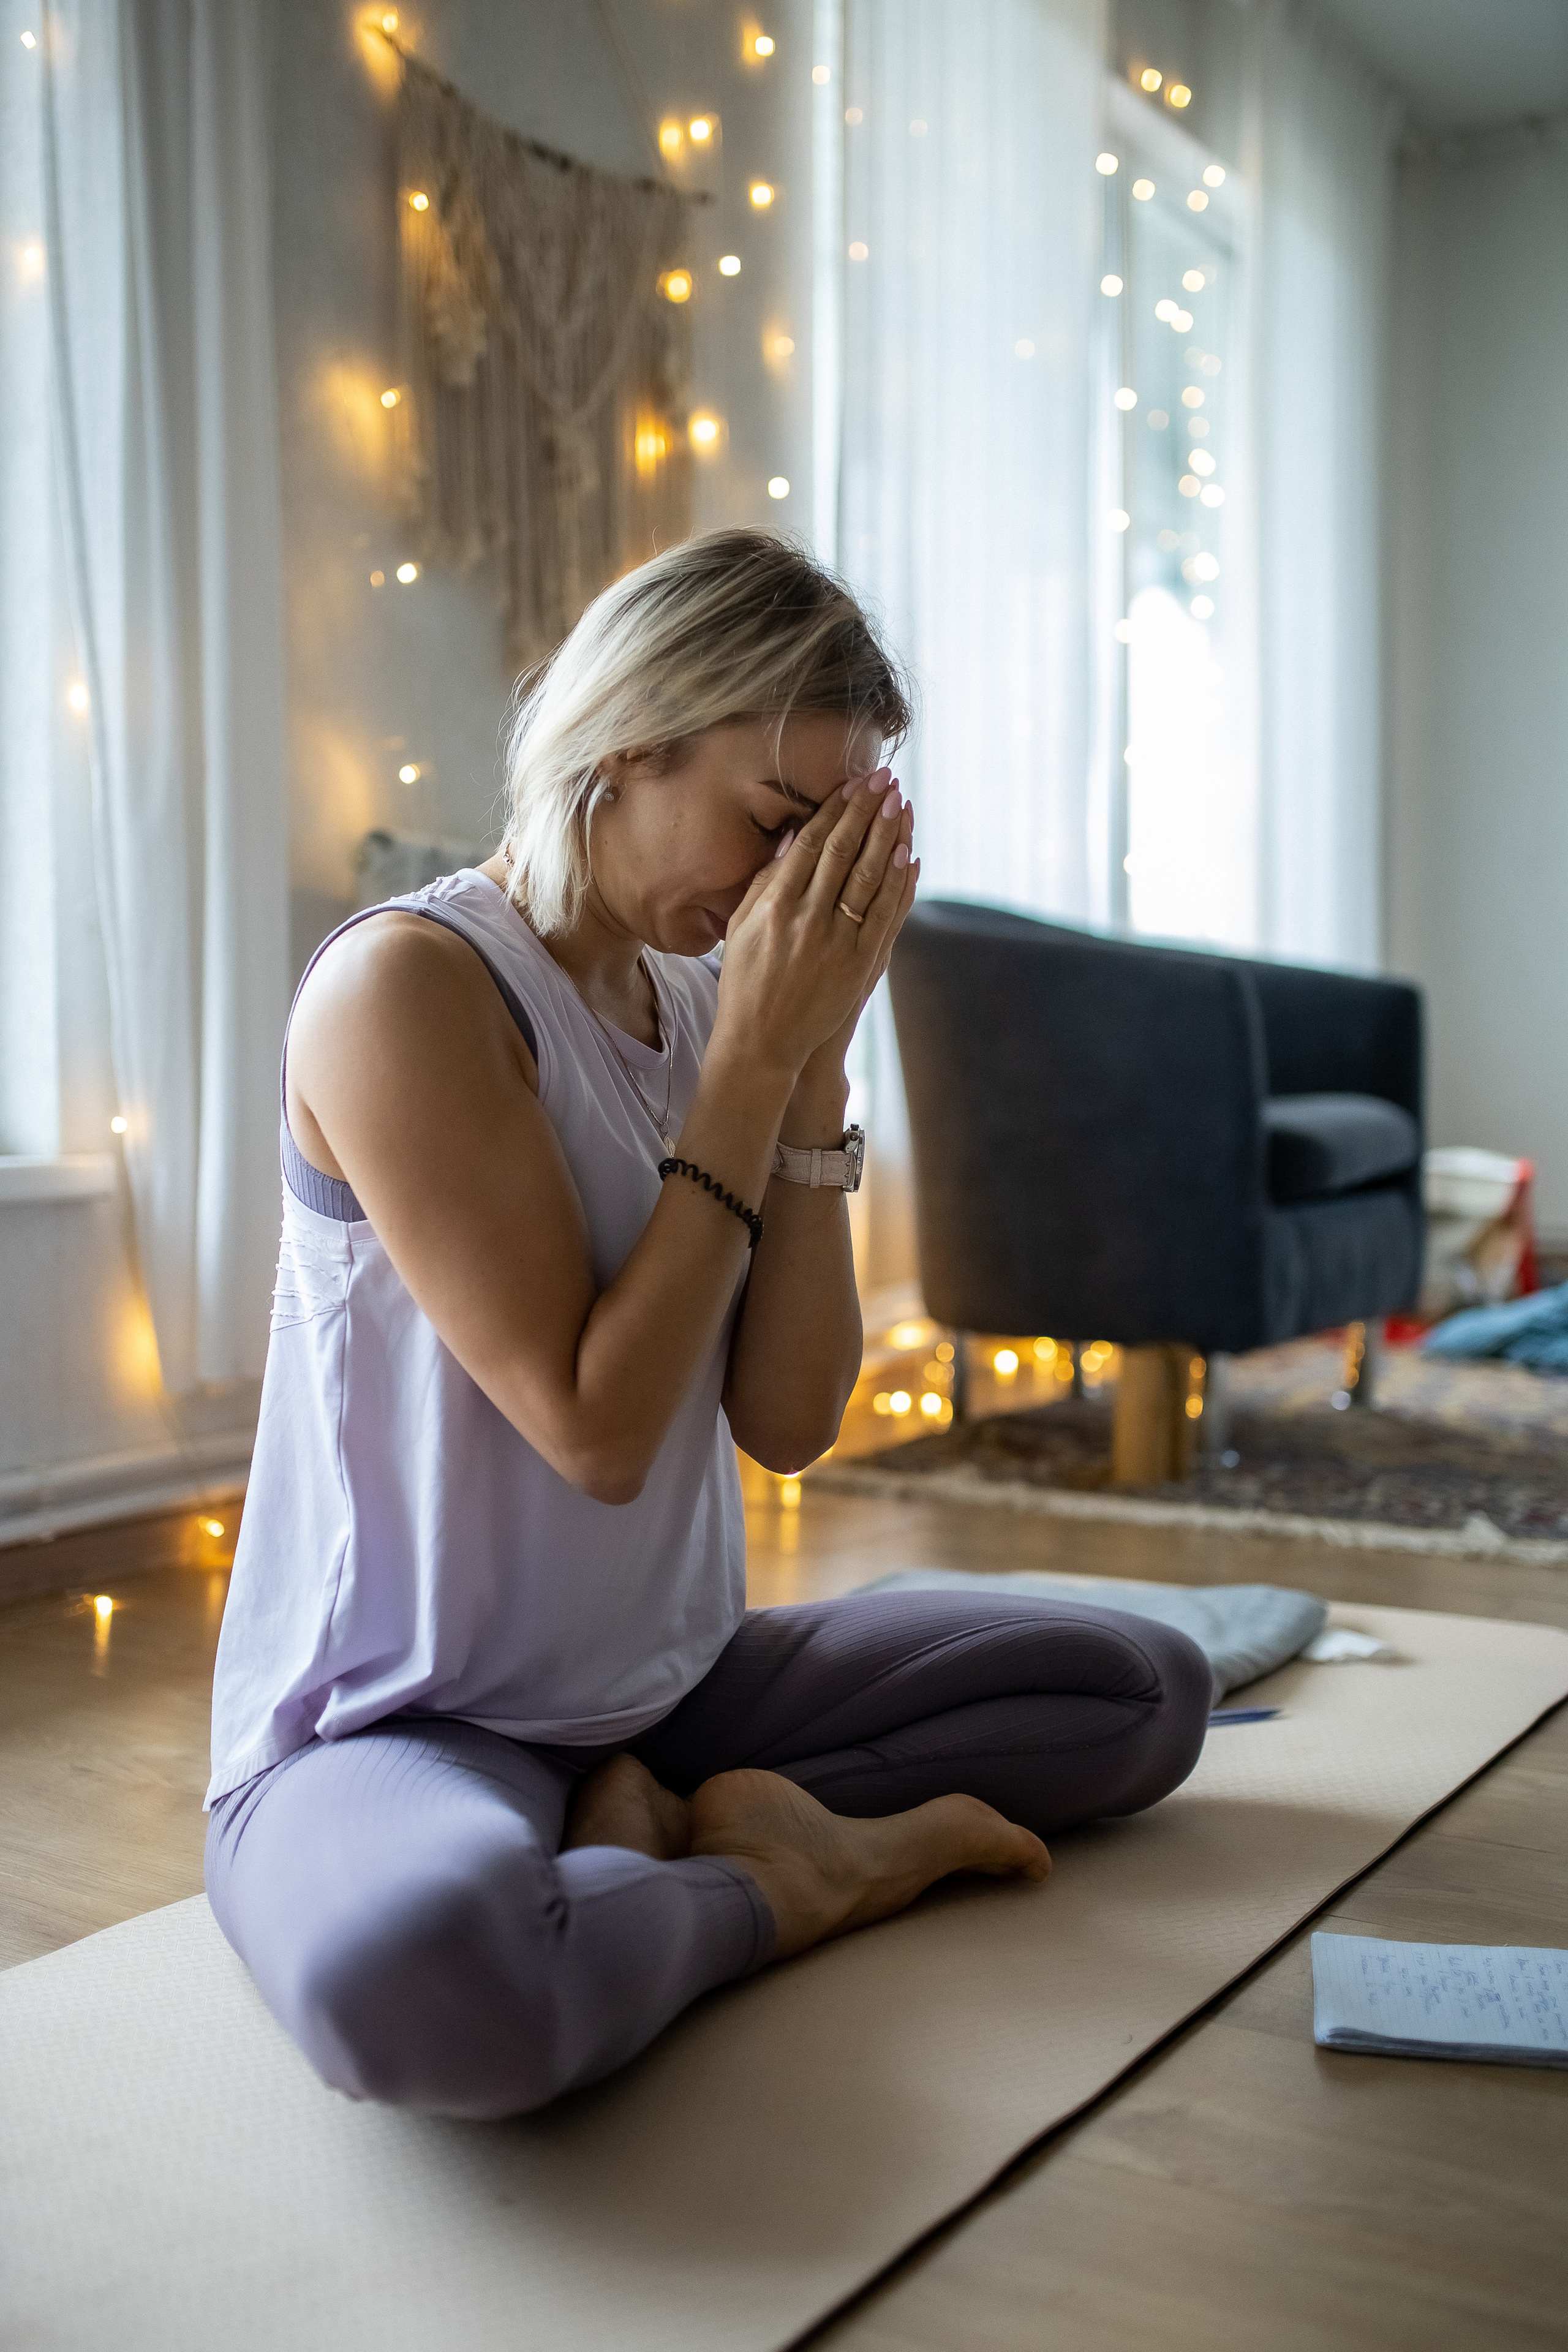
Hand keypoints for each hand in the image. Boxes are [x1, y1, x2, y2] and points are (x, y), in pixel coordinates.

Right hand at [713, 769, 918, 1082]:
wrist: (761, 1041)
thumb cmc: (745, 980)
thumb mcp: (739, 926)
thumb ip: (764, 880)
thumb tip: (793, 837)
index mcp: (774, 905)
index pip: (812, 843)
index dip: (836, 809)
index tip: (853, 782)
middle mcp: (807, 918)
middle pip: (845, 852)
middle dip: (867, 812)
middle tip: (885, 780)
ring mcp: (836, 942)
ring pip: (870, 879)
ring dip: (888, 837)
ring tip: (901, 804)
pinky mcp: (859, 965)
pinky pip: (886, 916)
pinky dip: (900, 884)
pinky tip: (909, 856)